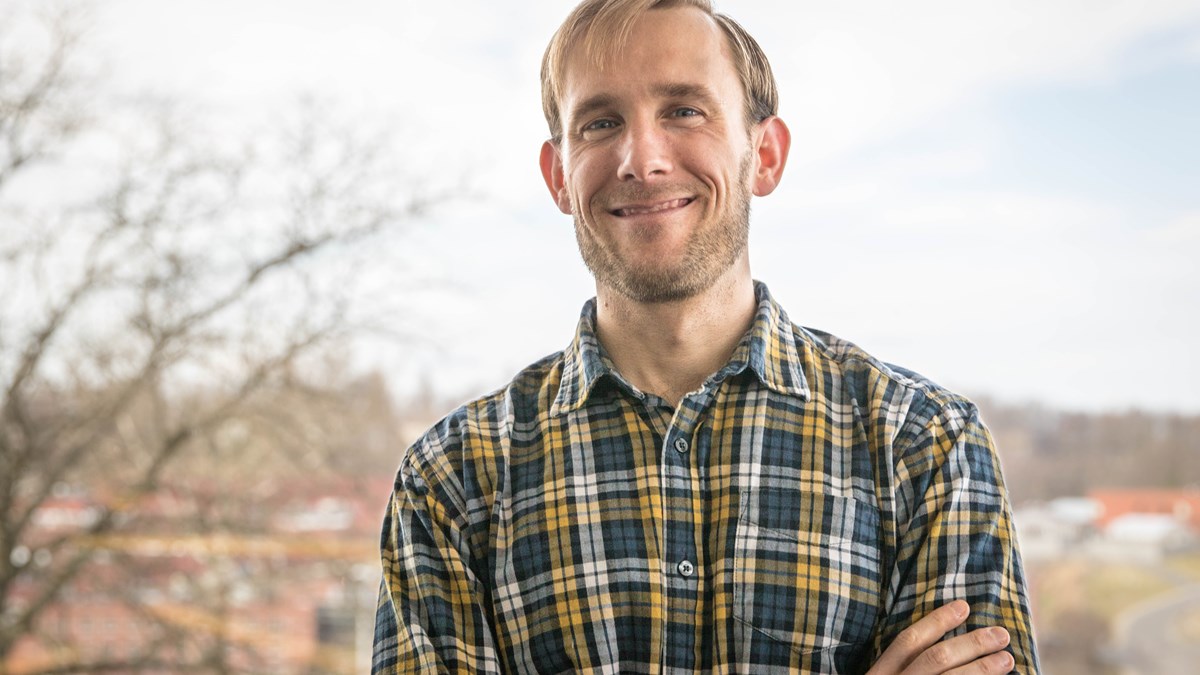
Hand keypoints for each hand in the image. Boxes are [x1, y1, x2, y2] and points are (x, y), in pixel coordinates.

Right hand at [866, 601, 1014, 673]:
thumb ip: (899, 667)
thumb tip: (941, 644)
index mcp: (879, 673)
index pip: (908, 641)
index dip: (937, 621)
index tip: (963, 606)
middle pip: (936, 659)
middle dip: (971, 644)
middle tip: (1000, 634)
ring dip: (983, 668)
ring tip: (1007, 658)